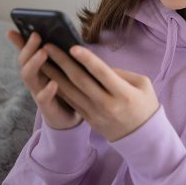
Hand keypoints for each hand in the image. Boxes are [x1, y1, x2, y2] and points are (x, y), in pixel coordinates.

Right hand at [7, 29, 83, 129]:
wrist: (71, 117)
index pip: (25, 53)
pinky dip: (47, 90)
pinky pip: (44, 99)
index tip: (13, 29)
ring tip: (43, 52)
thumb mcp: (61, 69)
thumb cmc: (67, 89)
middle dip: (28, 48)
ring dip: (35, 63)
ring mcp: (39, 93)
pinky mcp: (48, 108)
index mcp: (38, 70)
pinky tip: (53, 82)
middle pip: (24, 62)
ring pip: (29, 77)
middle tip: (36, 35)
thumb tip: (56, 33)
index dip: (18, 41)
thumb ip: (56, 55)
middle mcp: (35, 80)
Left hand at [42, 43, 159, 141]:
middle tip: (48, 47)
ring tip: (41, 59)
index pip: (102, 73)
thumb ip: (121, 73)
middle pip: (80, 80)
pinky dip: (58, 88)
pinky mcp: (89, 120)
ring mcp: (95, 114)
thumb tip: (97, 66)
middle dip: (63, 62)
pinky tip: (48, 77)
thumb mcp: (143, 85)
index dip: (87, 59)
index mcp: (123, 94)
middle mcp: (107, 104)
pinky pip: (71, 102)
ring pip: (70, 91)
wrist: (142, 137)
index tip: (73, 47)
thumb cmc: (144, 105)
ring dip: (54, 74)